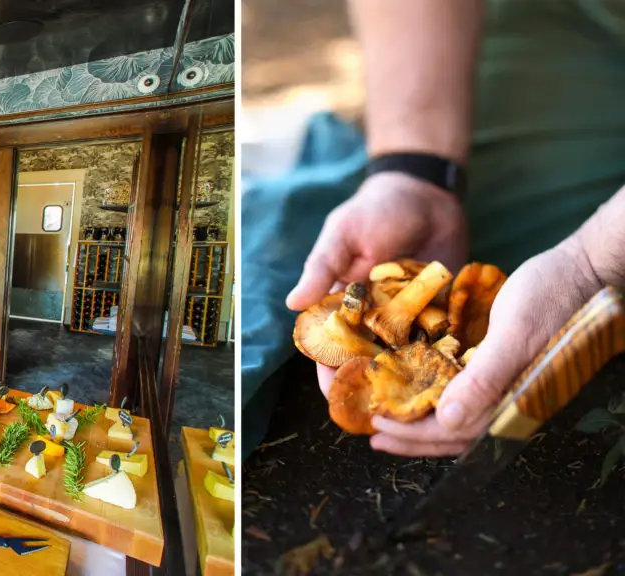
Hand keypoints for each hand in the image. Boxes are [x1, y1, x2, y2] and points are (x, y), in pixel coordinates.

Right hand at [285, 172, 467, 395]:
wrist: (427, 193)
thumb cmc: (375, 210)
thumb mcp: (342, 235)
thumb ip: (322, 269)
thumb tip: (292, 303)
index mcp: (343, 304)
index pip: (330, 346)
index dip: (329, 372)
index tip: (335, 394)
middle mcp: (373, 318)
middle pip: (366, 364)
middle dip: (370, 389)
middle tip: (379, 415)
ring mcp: (408, 319)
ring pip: (402, 361)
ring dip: (406, 385)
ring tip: (414, 411)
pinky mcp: (440, 314)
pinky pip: (439, 344)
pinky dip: (441, 363)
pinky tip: (449, 385)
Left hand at [370, 237, 601, 455]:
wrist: (578, 269)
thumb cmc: (550, 298)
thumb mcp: (514, 335)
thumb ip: (484, 380)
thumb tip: (447, 421)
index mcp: (512, 402)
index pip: (455, 434)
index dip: (414, 434)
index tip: (379, 425)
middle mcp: (507, 400)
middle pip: (452, 431)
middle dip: (410, 433)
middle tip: (373, 428)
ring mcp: (504, 384)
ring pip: (455, 412)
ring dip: (420, 416)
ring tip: (386, 413)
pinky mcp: (498, 365)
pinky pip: (461, 387)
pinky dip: (434, 390)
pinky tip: (412, 383)